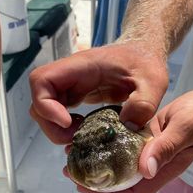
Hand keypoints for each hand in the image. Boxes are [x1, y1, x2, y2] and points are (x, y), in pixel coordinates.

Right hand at [29, 42, 168, 144]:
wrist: (145, 53)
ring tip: (80, 137)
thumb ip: (144, 103)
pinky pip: (60, 111)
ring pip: (46, 107)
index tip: (68, 123)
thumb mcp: (153, 82)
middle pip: (39, 98)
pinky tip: (85, 132)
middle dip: (50, 124)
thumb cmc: (146, 61)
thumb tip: (126, 127)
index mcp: (83, 66)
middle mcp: (72, 74)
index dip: (45, 104)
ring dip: (56, 128)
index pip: (42, 79)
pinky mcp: (78, 94)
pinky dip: (66, 126)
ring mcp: (73, 84)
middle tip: (74, 138)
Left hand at [70, 90, 192, 192]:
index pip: (133, 192)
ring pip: (120, 162)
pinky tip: (96, 134)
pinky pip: (125, 144)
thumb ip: (166, 148)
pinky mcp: (146, 136)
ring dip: (99, 160)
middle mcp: (153, 164)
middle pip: (121, 181)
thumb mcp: (185, 129)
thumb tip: (146, 170)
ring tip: (77, 150)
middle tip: (71, 167)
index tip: (86, 186)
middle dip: (96, 180)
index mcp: (163, 169)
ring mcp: (149, 150)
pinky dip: (109, 142)